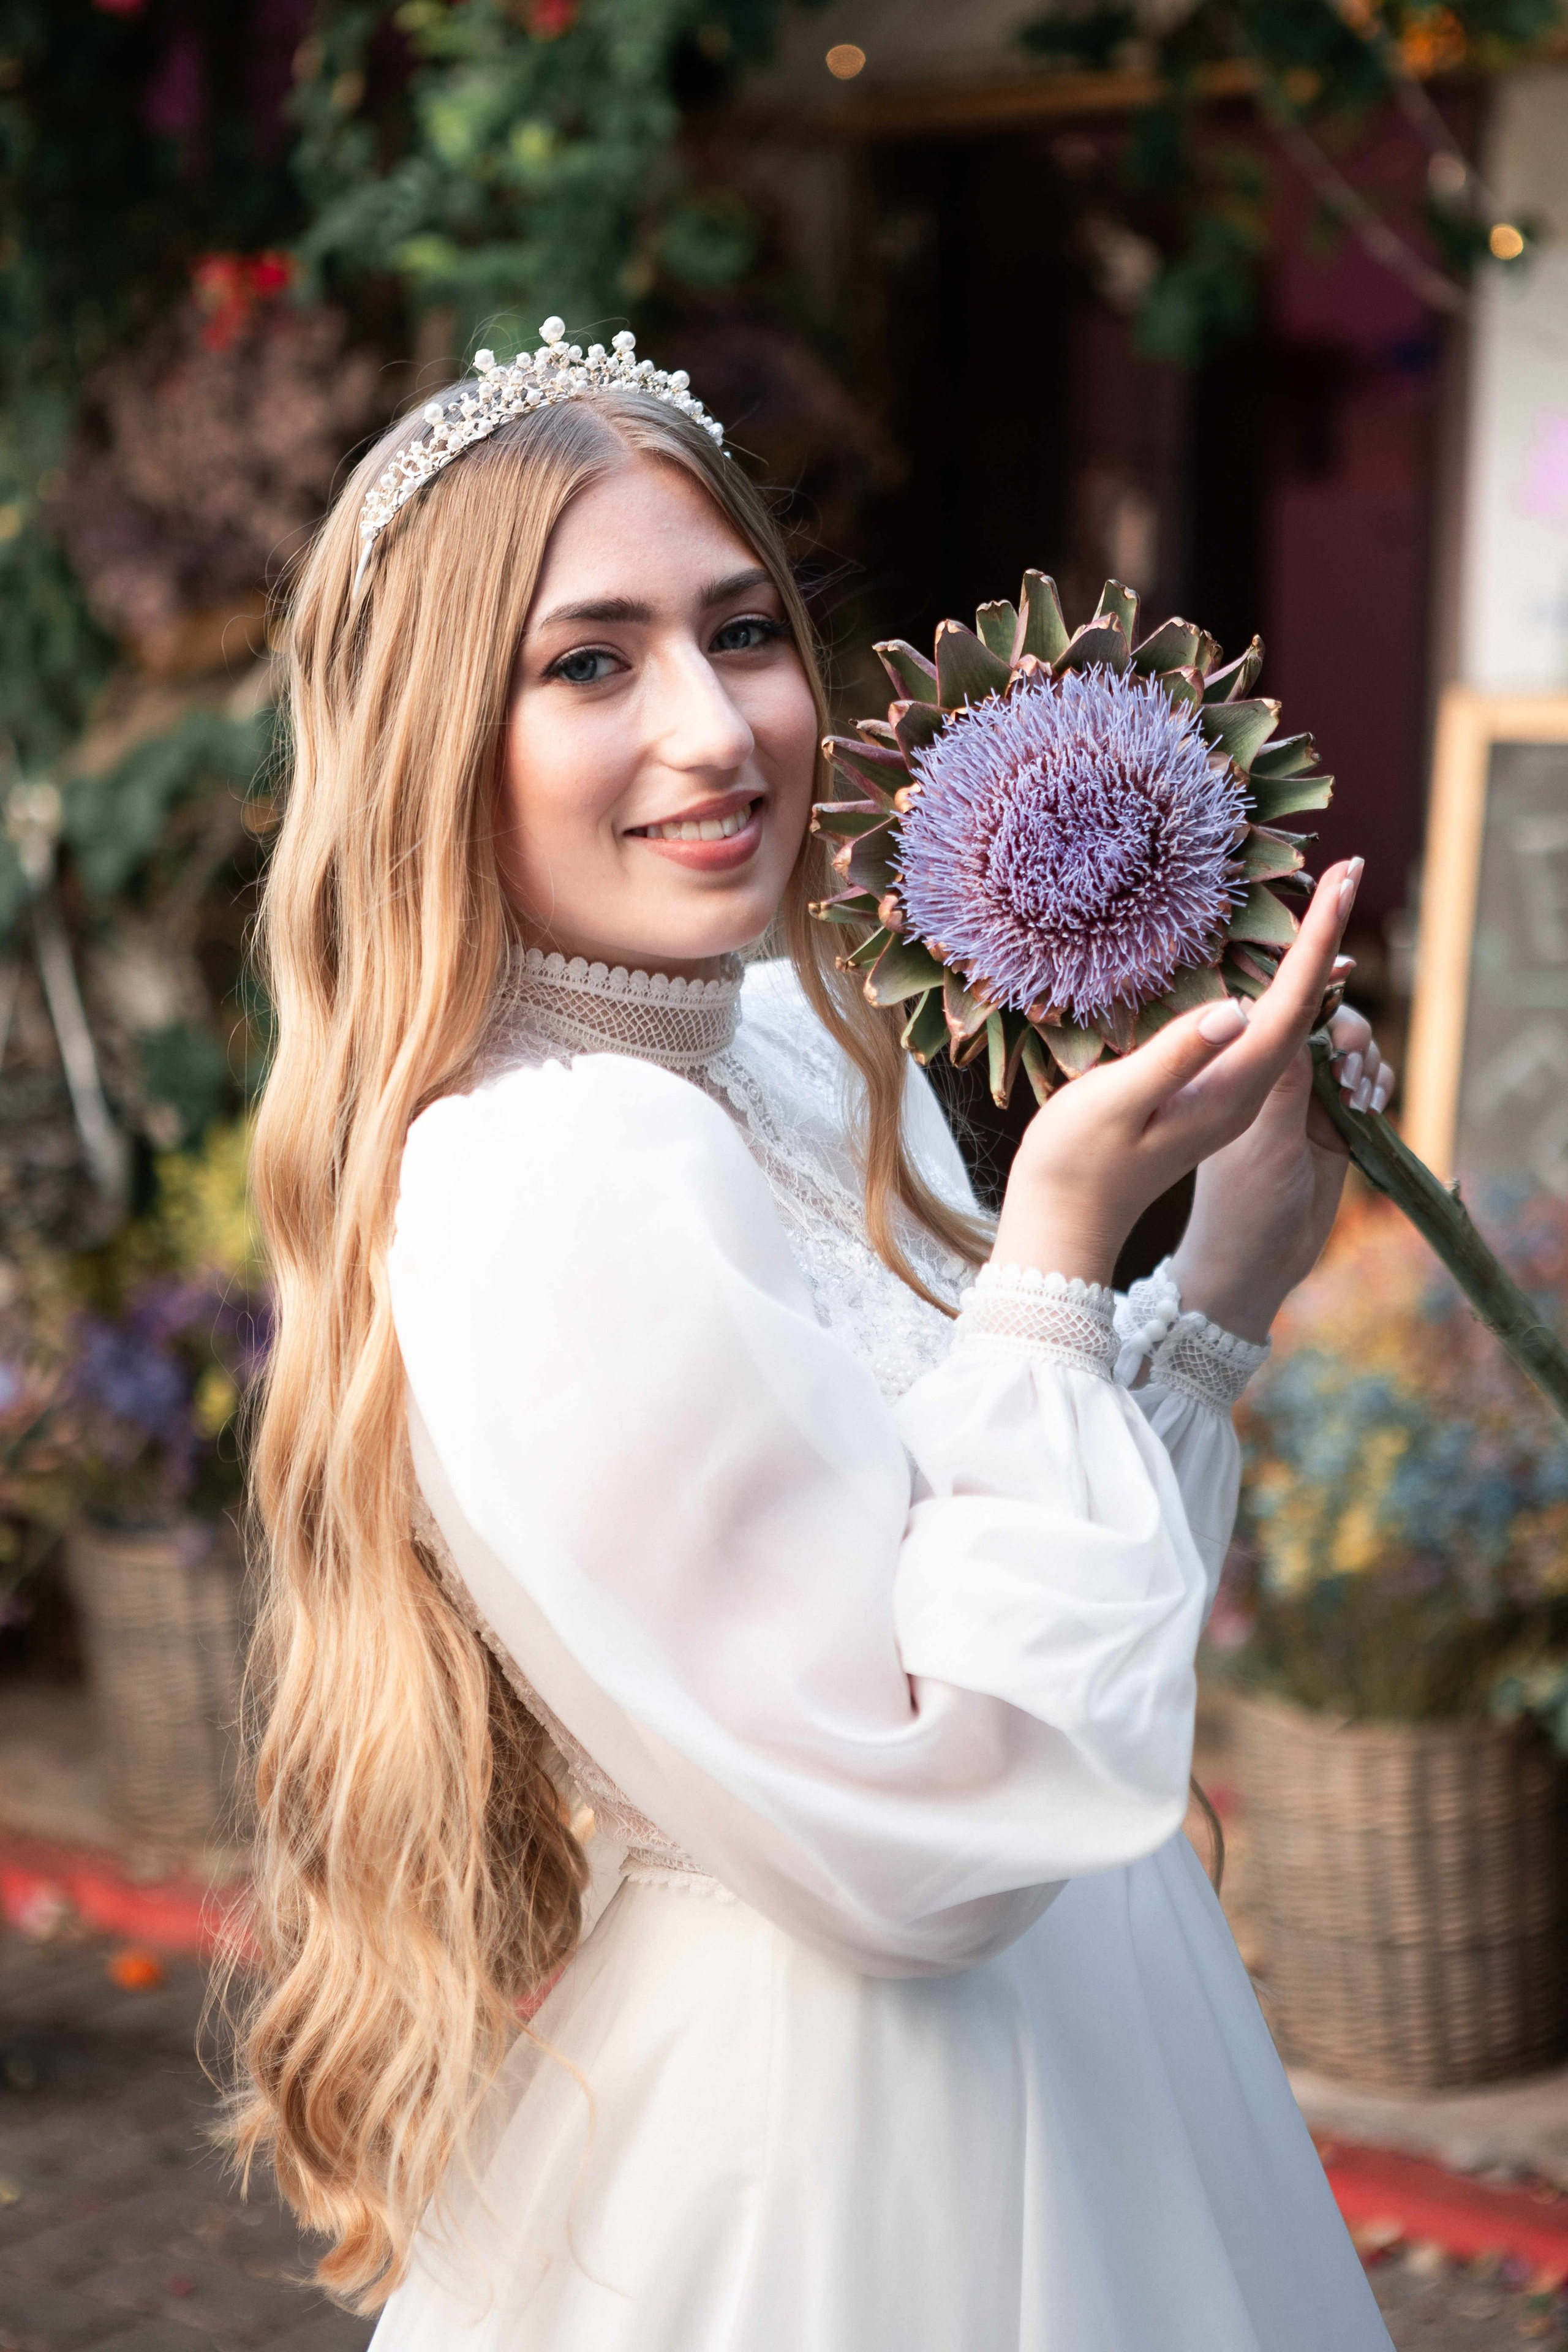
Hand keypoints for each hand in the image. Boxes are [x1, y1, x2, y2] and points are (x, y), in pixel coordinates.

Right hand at [992, 856, 1363, 1288]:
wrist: (1065, 1224)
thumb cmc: (1077, 1164)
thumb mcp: (1119, 1104)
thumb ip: (1175, 1056)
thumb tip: (1234, 1006)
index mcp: (1232, 1089)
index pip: (1292, 1003)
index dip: (1319, 937)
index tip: (1344, 878)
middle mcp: (1244, 1092)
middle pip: (1302, 1006)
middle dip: (1325, 936)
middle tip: (1349, 870)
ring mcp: (1228, 1097)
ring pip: (1283, 1020)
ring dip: (1304, 960)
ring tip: (1322, 901)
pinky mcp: (1207, 1097)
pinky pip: (1255, 1035)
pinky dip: (1270, 988)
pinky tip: (1265, 964)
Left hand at [1172, 1002, 1394, 1341]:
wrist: (1257, 1265)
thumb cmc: (1244, 1205)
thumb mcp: (1267, 1140)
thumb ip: (1286, 1082)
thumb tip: (1289, 1012)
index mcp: (1238, 1070)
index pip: (1275, 1008)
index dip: (1309, 985)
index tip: (1339, 968)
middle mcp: (1271, 1076)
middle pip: (1321, 1021)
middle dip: (1348, 1030)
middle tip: (1351, 1061)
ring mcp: (1304, 1099)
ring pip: (1349, 1050)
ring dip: (1365, 1060)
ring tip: (1359, 1094)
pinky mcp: (1332, 1122)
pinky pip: (1366, 1083)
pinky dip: (1377, 1084)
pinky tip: (1370, 1107)